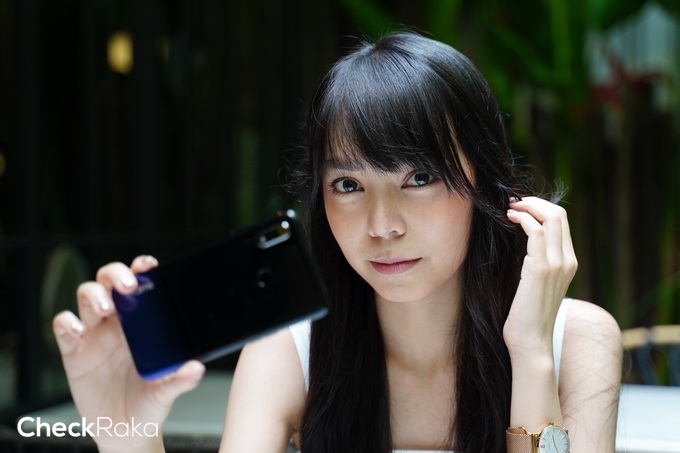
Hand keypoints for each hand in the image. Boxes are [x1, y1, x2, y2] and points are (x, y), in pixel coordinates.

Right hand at [52, 256, 204, 451]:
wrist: (125, 430)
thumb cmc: (149, 403)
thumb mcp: (166, 391)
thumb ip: (180, 380)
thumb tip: (197, 368)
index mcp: (143, 322)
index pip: (140, 285)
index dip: (141, 268)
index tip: (148, 265)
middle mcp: (117, 322)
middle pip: (108, 281)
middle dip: (115, 274)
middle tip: (126, 285)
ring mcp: (94, 334)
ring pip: (86, 296)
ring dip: (94, 295)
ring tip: (105, 309)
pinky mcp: (73, 351)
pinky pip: (63, 326)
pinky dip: (66, 322)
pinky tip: (77, 330)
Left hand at [503, 197, 577, 357]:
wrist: (530, 342)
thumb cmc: (526, 315)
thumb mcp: (536, 284)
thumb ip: (536, 264)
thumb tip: (524, 247)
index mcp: (569, 263)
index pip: (562, 222)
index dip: (541, 208)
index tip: (520, 207)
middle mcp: (568, 261)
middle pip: (559, 215)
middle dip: (534, 202)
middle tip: (513, 203)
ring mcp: (557, 264)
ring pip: (550, 218)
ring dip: (527, 207)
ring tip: (509, 209)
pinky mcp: (541, 269)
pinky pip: (536, 232)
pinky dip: (523, 219)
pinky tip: (510, 220)